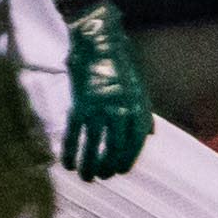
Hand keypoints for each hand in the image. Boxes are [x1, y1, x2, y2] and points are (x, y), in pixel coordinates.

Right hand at [56, 0, 150, 180]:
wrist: (97, 40)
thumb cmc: (119, 62)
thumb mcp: (139, 85)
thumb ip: (143, 111)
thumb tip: (150, 133)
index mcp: (137, 106)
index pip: (135, 143)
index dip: (127, 160)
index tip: (120, 170)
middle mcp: (121, 111)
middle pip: (115, 149)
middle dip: (108, 166)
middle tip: (101, 176)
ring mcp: (100, 109)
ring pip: (95, 146)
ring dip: (89, 166)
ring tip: (86, 177)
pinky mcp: (80, 105)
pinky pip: (75, 135)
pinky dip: (71, 152)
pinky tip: (67, 164)